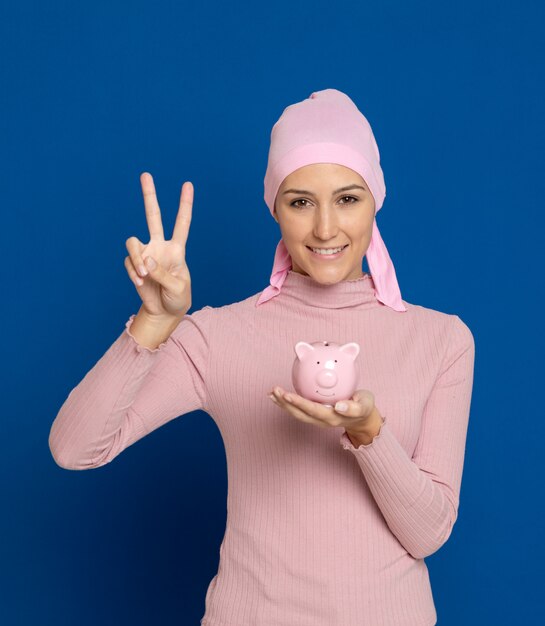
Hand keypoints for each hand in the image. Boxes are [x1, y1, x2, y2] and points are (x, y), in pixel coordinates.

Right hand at [124, 172, 192, 319]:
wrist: (164, 312)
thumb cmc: (177, 298)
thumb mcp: (178, 287)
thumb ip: (164, 273)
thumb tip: (147, 260)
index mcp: (177, 249)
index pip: (182, 223)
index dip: (185, 204)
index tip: (188, 184)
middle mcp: (160, 246)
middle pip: (153, 216)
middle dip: (149, 195)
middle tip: (145, 174)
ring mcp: (145, 254)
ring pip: (132, 241)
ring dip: (137, 258)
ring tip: (144, 275)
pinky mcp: (134, 265)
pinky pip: (129, 262)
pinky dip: (134, 273)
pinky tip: (141, 283)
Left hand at [268, 387, 381, 436]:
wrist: (363, 418)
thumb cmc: (364, 407)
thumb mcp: (364, 405)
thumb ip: (353, 407)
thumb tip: (338, 406)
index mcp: (332, 417)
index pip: (313, 410)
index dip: (299, 403)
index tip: (287, 395)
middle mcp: (322, 420)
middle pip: (300, 414)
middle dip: (285, 404)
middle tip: (274, 391)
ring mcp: (317, 420)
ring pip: (296, 414)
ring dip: (282, 404)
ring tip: (271, 393)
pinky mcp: (314, 416)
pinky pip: (298, 410)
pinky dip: (287, 403)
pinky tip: (278, 395)